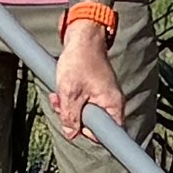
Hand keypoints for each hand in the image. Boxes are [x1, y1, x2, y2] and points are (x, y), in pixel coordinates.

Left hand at [51, 13, 126, 135]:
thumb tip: (70, 133)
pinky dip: (71, 100)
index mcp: (113, 105)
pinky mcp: (94, 90)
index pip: (106, 134)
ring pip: (84, 113)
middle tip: (61, 106)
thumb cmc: (80, 61)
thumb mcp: (69, 92)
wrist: (82, 38)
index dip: (88, 133)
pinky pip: (82, 103)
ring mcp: (103, 96)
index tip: (77, 127)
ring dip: (68, 108)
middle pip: (92, 124)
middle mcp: (112, 103)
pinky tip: (62, 91)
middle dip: (73, 118)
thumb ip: (70, 116)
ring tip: (59, 95)